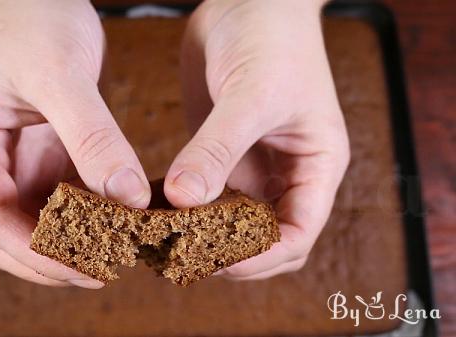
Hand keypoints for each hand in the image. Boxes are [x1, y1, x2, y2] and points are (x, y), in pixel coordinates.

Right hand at [0, 0, 149, 287]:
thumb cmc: (35, 19)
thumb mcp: (62, 74)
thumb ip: (92, 136)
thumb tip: (124, 196)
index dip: (32, 250)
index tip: (79, 267)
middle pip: (3, 232)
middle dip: (47, 259)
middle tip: (99, 273)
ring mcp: (13, 159)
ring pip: (31, 223)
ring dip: (66, 245)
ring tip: (111, 257)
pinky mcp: (42, 155)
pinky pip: (58, 200)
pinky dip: (83, 219)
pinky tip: (112, 225)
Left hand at [165, 0, 348, 279]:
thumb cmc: (272, 36)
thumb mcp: (250, 95)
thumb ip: (217, 149)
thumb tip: (184, 199)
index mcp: (316, 164)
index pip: (298, 233)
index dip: (262, 257)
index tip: (218, 262)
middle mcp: (287, 171)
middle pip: (265, 237)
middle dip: (231, 253)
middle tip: (184, 257)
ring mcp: (252, 162)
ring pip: (232, 220)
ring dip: (204, 234)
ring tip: (165, 240)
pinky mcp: (221, 151)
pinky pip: (206, 192)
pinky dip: (186, 206)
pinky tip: (158, 208)